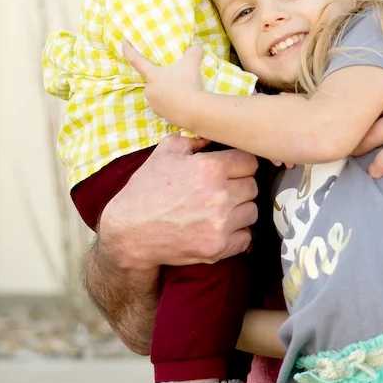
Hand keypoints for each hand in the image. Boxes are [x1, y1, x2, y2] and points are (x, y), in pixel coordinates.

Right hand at [98, 134, 259, 269]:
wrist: (128, 233)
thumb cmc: (146, 190)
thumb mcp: (165, 152)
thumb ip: (195, 138)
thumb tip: (215, 134)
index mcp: (210, 168)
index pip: (250, 161)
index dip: (240, 164)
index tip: (232, 169)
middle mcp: (220, 196)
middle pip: (253, 186)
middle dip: (240, 186)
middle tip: (222, 190)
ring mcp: (221, 224)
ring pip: (252, 211)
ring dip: (240, 210)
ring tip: (220, 209)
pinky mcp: (218, 248)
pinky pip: (245, 237)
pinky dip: (236, 234)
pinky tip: (220, 228)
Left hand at [123, 42, 202, 123]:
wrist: (193, 110)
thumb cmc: (188, 83)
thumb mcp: (192, 62)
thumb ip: (193, 51)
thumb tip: (197, 47)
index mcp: (152, 75)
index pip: (136, 60)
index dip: (129, 50)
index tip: (123, 42)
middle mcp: (149, 90)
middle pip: (152, 80)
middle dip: (161, 78)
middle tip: (176, 77)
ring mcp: (154, 104)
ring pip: (159, 94)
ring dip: (167, 91)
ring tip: (183, 91)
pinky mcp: (162, 116)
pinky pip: (165, 106)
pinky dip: (172, 103)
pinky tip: (184, 102)